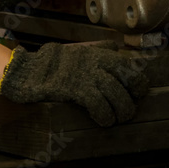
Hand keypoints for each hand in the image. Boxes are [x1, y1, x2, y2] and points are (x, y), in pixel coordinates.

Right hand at [0, 41, 148, 126]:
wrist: (30, 71)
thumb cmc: (55, 63)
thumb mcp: (79, 50)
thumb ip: (99, 49)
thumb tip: (115, 46)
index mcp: (98, 54)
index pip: (128, 65)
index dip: (137, 81)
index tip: (138, 94)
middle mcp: (96, 62)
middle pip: (126, 79)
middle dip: (131, 97)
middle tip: (129, 111)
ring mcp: (86, 75)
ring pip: (114, 92)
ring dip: (121, 109)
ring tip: (119, 119)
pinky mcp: (75, 88)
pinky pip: (97, 103)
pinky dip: (104, 114)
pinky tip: (104, 121)